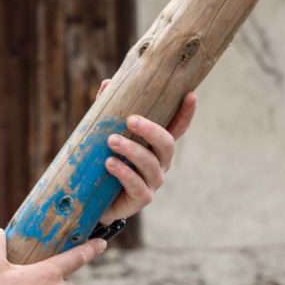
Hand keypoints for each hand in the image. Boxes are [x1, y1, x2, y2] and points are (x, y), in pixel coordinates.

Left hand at [96, 95, 196, 225]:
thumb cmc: (103, 162)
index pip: (177, 128)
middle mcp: (160, 163)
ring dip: (132, 150)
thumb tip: (107, 84)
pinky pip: (137, 185)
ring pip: (150, 164)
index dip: (186, 113)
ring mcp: (153, 181)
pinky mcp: (142, 198)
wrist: (93, 199)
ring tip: (112, 141)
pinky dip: (124, 173)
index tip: (190, 95)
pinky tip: (110, 164)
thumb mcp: (104, 136)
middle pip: (167, 144)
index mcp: (156, 146)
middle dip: (151, 130)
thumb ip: (108, 112)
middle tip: (131, 120)